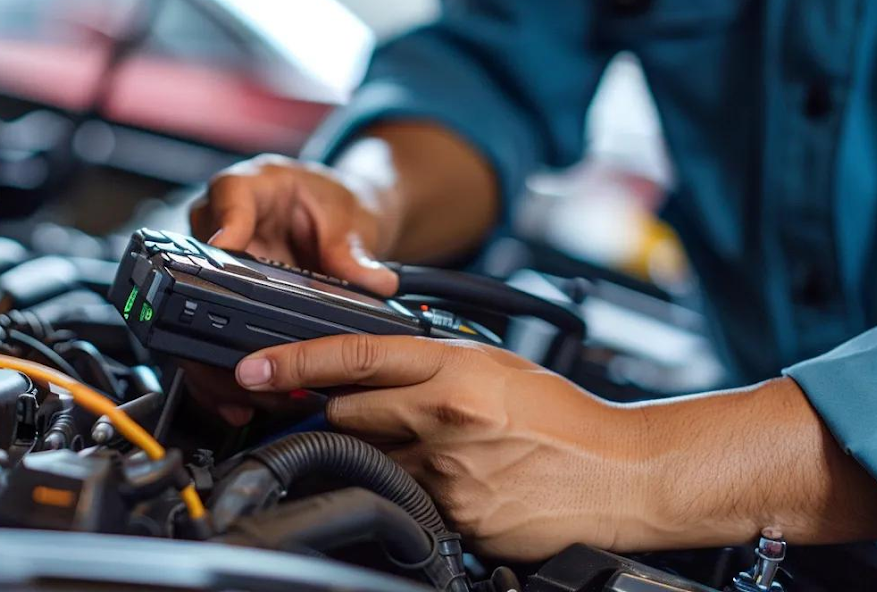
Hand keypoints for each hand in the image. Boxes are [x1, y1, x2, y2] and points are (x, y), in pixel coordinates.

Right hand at [190, 154, 400, 294]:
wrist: (342, 223)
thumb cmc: (341, 208)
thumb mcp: (355, 225)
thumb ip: (357, 254)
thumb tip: (377, 283)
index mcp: (260, 181)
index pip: (230, 192)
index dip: (226, 220)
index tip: (229, 247)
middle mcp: (230, 209)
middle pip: (207, 232)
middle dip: (224, 267)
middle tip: (252, 297)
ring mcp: (224, 242)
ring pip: (206, 265)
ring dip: (229, 289)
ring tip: (260, 313)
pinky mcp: (226, 271)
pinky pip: (219, 286)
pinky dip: (236, 304)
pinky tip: (257, 322)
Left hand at [233, 335, 876, 560]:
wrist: (623, 475)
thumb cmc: (567, 420)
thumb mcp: (498, 367)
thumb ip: (432, 363)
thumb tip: (372, 369)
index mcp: (455, 369)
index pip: (354, 358)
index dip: (294, 362)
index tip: (252, 366)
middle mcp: (443, 418)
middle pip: (348, 413)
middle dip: (346, 413)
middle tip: (375, 416)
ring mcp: (447, 473)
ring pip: (375, 459)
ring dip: (388, 455)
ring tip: (445, 453)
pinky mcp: (455, 518)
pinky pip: (409, 500)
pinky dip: (418, 491)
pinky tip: (462, 484)